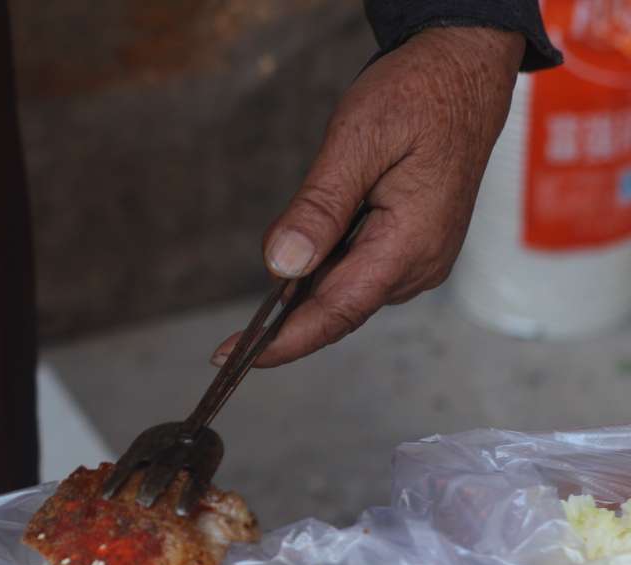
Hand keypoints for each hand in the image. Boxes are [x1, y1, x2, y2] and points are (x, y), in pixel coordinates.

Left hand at [212, 26, 525, 366]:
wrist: (466, 71)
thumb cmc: (419, 96)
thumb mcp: (358, 141)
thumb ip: (319, 208)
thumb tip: (282, 265)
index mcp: (410, 245)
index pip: (335, 313)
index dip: (280, 342)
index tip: (232, 358)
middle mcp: (420, 265)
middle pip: (337, 309)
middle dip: (285, 319)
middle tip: (236, 326)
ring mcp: (420, 259)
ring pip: (344, 292)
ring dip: (307, 286)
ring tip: (290, 256)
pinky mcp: (413, 248)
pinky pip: (358, 272)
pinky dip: (326, 268)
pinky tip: (313, 242)